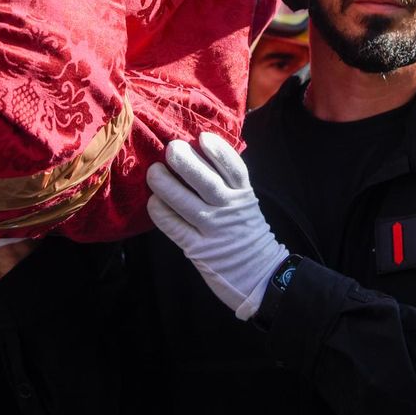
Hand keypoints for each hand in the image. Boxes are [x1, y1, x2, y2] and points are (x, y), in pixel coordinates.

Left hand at [146, 132, 287, 320]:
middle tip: (171, 148)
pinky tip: (152, 202)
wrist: (263, 278)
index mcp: (244, 196)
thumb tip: (197, 156)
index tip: (202, 137)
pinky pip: (177, 228)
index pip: (234, 168)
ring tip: (154, 171)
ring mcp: (215, 230)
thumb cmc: (247, 236)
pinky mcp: (200, 250)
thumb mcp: (246, 206)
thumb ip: (229, 186)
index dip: (218, 151)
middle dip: (187, 163)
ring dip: (168, 185)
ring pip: (188, 203)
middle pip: (208, 181)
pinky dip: (163, 214)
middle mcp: (230, 210)